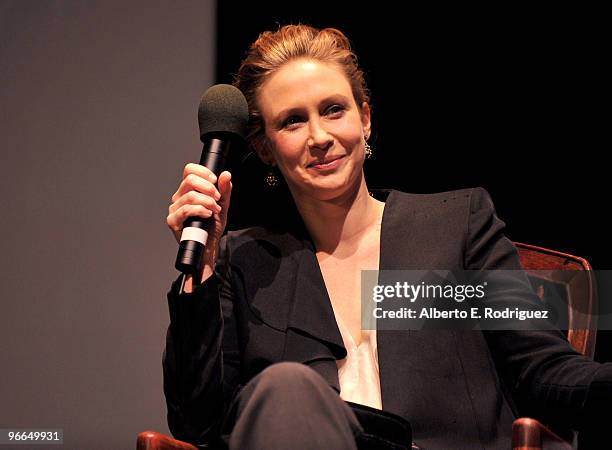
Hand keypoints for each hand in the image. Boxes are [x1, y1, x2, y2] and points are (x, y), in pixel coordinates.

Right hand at [167, 163, 231, 281]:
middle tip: (217, 197)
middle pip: (189, 179)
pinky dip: (200, 210)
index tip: (215, 180)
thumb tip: (226, 174)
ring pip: (189, 195)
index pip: (189, 170)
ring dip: (207, 201)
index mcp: (188, 190)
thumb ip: (224, 190)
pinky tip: (208, 214)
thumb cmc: (212, 227)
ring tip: (215, 210)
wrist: (208, 247)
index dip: (203, 172)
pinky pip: (185, 210)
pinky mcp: (173, 221)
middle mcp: (179, 197)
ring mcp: (174, 209)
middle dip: (208, 187)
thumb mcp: (222, 206)